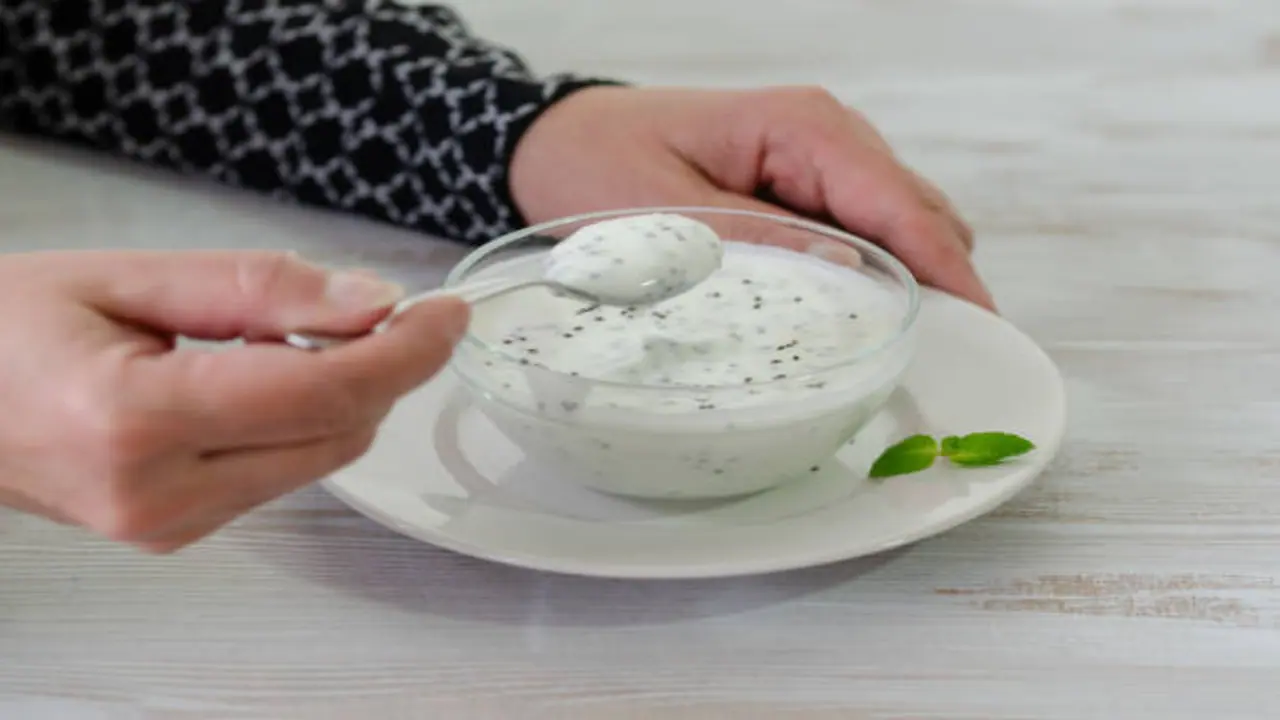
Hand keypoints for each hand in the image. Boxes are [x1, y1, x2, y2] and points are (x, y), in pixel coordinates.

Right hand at [0, 250, 467, 551]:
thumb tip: (371, 303)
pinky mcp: (177, 532)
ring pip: (321, 459)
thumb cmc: (0, 330)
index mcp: (136, 420)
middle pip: (338, 434)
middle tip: (392, 308)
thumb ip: (255, 288)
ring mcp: (170, 526)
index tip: (449, 314)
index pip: (324, 393)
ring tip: (301, 332)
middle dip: (384, 369)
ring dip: (346, 394)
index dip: (406, 352)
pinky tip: (272, 375)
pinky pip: (282, 474)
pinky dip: (304, 421)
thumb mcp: (123, 277)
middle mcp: (160, 494)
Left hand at [510, 85, 994, 310]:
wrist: (560, 142)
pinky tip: (856, 316)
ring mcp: (819, 159)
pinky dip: (873, 271)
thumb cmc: (599, 163)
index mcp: (801, 128)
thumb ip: (758, 240)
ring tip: (902, 347)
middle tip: (942, 357)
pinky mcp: (804, 185)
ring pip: (900, 223)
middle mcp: (826, 134)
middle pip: (919, 213)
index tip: (983, 325)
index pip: (898, 204)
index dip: (945, 269)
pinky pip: (862, 230)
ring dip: (909, 278)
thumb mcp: (668, 211)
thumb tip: (850, 273)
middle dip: (939, 280)